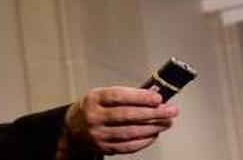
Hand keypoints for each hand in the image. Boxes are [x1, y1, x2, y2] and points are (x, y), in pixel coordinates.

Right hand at [58, 86, 177, 156]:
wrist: (72, 129)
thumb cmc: (94, 107)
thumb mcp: (104, 94)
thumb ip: (128, 94)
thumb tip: (154, 94)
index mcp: (95, 99)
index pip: (120, 96)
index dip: (141, 97)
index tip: (159, 98)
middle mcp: (94, 117)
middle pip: (127, 115)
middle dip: (153, 113)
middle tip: (171, 111)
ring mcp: (98, 134)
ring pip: (129, 132)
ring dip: (152, 128)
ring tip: (167, 122)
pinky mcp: (103, 148)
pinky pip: (127, 146)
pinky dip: (144, 141)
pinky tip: (154, 134)